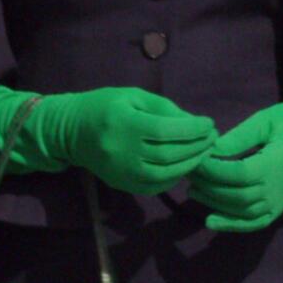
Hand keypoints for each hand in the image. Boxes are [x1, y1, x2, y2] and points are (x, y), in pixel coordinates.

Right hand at [33, 86, 217, 195]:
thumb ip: (163, 107)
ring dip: (190, 164)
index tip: (209, 123)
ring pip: (165, 175)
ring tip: (204, 152)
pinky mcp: (121, 184)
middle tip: (212, 138)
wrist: (70, 131)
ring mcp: (121, 172)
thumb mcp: (132, 96)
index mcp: (124, 124)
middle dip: (197, 146)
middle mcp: (122, 152)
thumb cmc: (104, 106)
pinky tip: (185, 165)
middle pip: (169, 154)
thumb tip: (195, 123)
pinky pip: (155, 186)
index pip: (166, 131)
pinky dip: (175, 177)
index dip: (192, 129)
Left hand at [186, 93, 282, 232]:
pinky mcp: (281, 208)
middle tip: (189, 174)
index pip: (242, 173)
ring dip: (215, 204)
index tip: (196, 160)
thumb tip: (211, 149)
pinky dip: (233, 225)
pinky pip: (256, 223)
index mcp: (281, 160)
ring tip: (194, 190)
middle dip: (209, 187)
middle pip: (240, 195)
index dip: (215, 170)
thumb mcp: (265, 119)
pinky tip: (211, 220)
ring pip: (244, 212)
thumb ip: (239, 136)